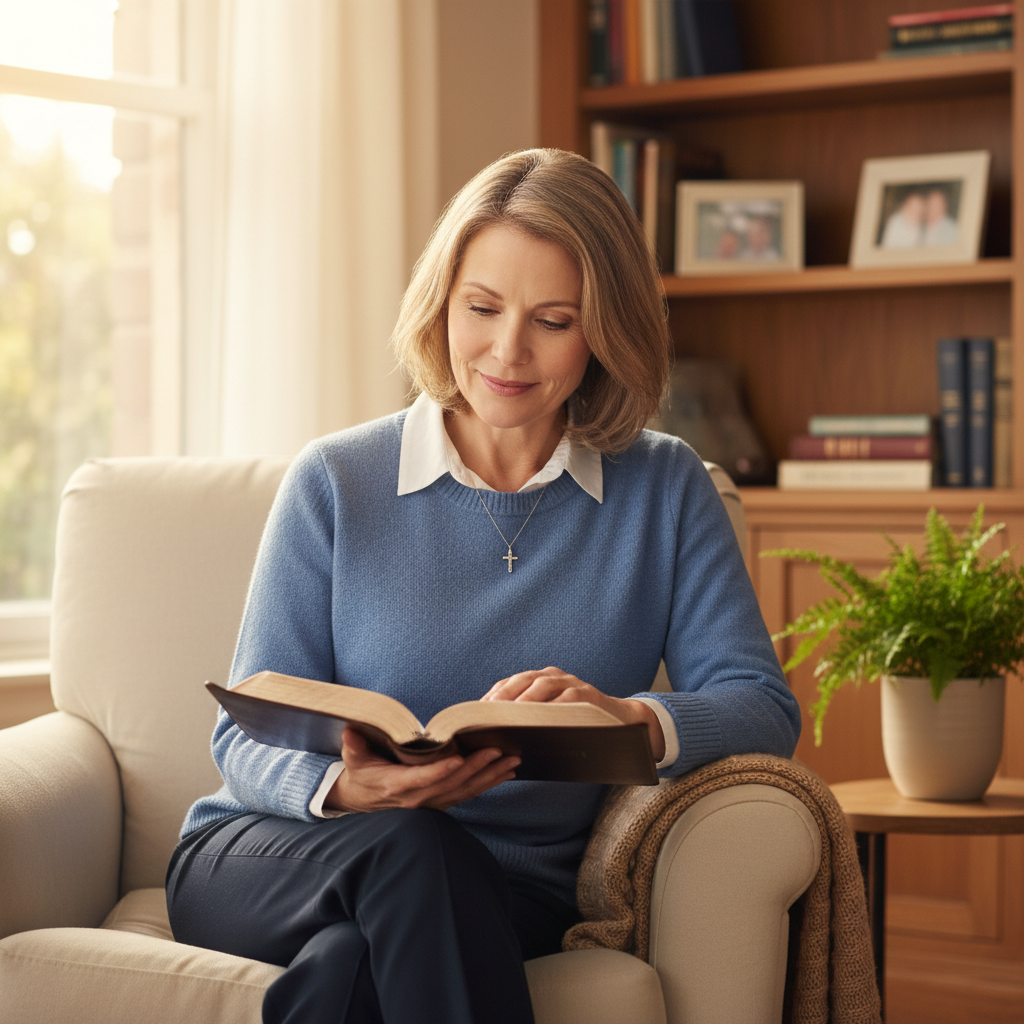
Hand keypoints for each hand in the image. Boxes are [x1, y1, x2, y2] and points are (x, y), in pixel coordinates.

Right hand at [325, 727, 519, 812]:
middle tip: (500, 751)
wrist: (362, 799)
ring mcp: (432, 802)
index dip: (441, 770)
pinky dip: (488, 783)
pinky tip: (506, 773)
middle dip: (477, 768)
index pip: (423, 779)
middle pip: (452, 784)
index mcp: (397, 785)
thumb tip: (350, 731)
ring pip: (465, 791)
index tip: (459, 758)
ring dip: (490, 777)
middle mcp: (418, 798)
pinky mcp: (441, 802)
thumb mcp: (353, 759)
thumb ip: (353, 747)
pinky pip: (468, 794)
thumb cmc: (361, 773)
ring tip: (513, 761)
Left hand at [482, 666, 665, 761]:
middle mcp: (554, 676)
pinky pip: (568, 698)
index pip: (510, 684)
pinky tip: (542, 720)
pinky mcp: (588, 694)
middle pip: (523, 680)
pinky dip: (554, 708)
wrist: (620, 722)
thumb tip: (496, 739)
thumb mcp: (550, 721)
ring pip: (543, 685)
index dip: (493, 695)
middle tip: (488, 713)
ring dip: (525, 699)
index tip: (476, 712)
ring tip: (510, 716)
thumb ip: (529, 723)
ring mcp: (572, 683)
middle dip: (504, 695)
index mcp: (540, 681)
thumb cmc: (577, 726)